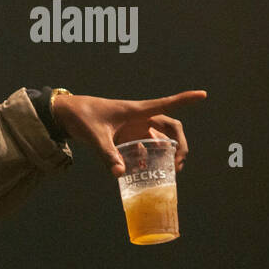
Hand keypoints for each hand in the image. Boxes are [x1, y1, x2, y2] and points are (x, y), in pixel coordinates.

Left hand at [51, 90, 206, 177]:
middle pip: (169, 127)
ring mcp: (132, 128)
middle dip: (179, 144)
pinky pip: (142, 147)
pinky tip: (143, 170)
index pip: (166, 104)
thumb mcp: (95, 135)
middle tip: (177, 163)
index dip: (185, 99)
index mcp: (135, 111)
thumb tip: (119, 174)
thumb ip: (107, 154)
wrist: (65, 114)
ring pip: (158, 139)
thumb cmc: (82, 116)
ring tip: (168, 170)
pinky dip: (147, 157)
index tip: (203, 94)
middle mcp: (138, 118)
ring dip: (166, 152)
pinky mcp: (124, 136)